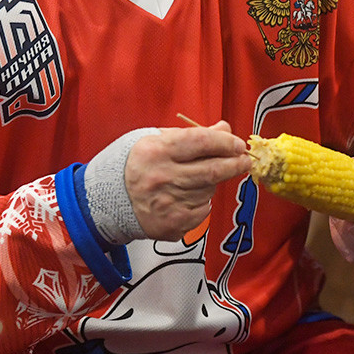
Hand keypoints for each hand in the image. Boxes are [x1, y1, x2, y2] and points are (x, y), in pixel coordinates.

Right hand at [123, 121, 250, 240]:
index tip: (238, 144)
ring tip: (200, 177)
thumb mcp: (158, 139)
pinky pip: (202, 210)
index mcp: (157, 151)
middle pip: (213, 171)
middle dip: (235, 164)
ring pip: (209, 190)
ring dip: (214, 183)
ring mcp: (167, 203)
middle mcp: (162, 177)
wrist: (109, 199)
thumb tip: (224, 129)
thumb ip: (194, 135)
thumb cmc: (137, 164)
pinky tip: (188, 196)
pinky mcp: (171, 224)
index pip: (202, 142)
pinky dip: (202, 201)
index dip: (226, 142)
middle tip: (244, 160)